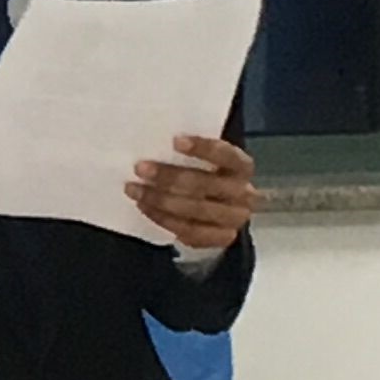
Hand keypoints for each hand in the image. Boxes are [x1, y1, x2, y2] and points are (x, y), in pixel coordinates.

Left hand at [128, 132, 258, 252]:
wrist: (220, 205)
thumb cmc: (206, 173)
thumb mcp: (205, 159)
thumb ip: (189, 153)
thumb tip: (153, 144)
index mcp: (243, 167)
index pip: (227, 155)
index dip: (203, 148)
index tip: (176, 141)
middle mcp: (245, 193)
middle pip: (207, 185)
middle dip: (170, 177)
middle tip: (141, 168)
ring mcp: (235, 219)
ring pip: (196, 210)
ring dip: (160, 200)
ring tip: (134, 190)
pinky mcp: (222, 238)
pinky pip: (189, 231)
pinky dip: (163, 218)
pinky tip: (144, 206)